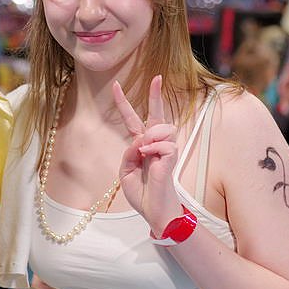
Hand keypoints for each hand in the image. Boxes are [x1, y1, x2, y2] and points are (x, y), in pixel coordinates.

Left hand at [113, 75, 181, 231]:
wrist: (154, 210)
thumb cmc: (143, 193)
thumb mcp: (126, 171)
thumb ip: (129, 152)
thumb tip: (141, 140)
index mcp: (142, 145)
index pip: (133, 120)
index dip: (124, 102)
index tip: (116, 85)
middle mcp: (155, 143)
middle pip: (156, 114)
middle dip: (156, 95)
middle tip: (158, 77)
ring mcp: (165, 149)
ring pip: (160, 127)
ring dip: (149, 137)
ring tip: (145, 153)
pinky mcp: (172, 156)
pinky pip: (162, 143)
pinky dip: (153, 149)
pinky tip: (151, 158)